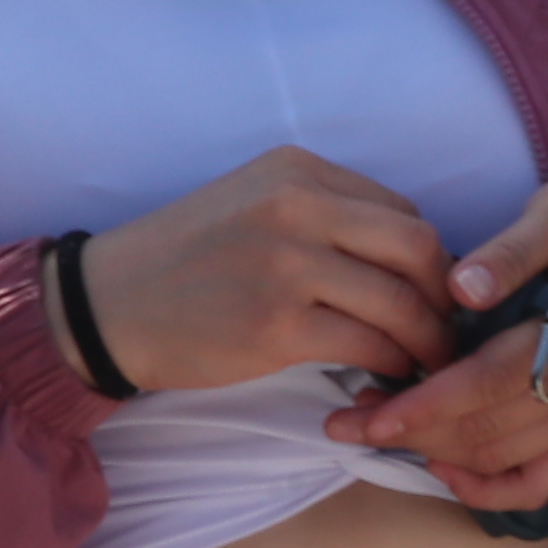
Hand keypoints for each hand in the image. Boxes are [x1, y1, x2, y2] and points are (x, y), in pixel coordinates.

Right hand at [70, 145, 458, 396]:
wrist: (104, 306)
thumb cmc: (181, 262)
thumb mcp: (249, 205)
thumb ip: (320, 215)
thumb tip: (407, 262)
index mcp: (293, 170)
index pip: (400, 210)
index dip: (427, 259)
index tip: (424, 295)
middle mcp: (293, 206)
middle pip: (418, 248)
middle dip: (443, 298)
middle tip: (440, 331)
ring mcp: (285, 264)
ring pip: (402, 302)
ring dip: (427, 341)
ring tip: (424, 363)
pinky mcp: (276, 324)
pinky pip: (370, 345)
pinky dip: (390, 366)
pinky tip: (383, 376)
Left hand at [323, 167, 547, 509]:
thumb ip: (513, 249)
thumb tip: (460, 287)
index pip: (492, 381)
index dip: (427, 403)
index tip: (367, 411)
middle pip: (493, 430)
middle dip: (413, 433)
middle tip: (346, 420)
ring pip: (508, 457)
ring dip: (437, 454)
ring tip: (376, 427)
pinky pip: (545, 478)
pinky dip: (491, 486)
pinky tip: (443, 468)